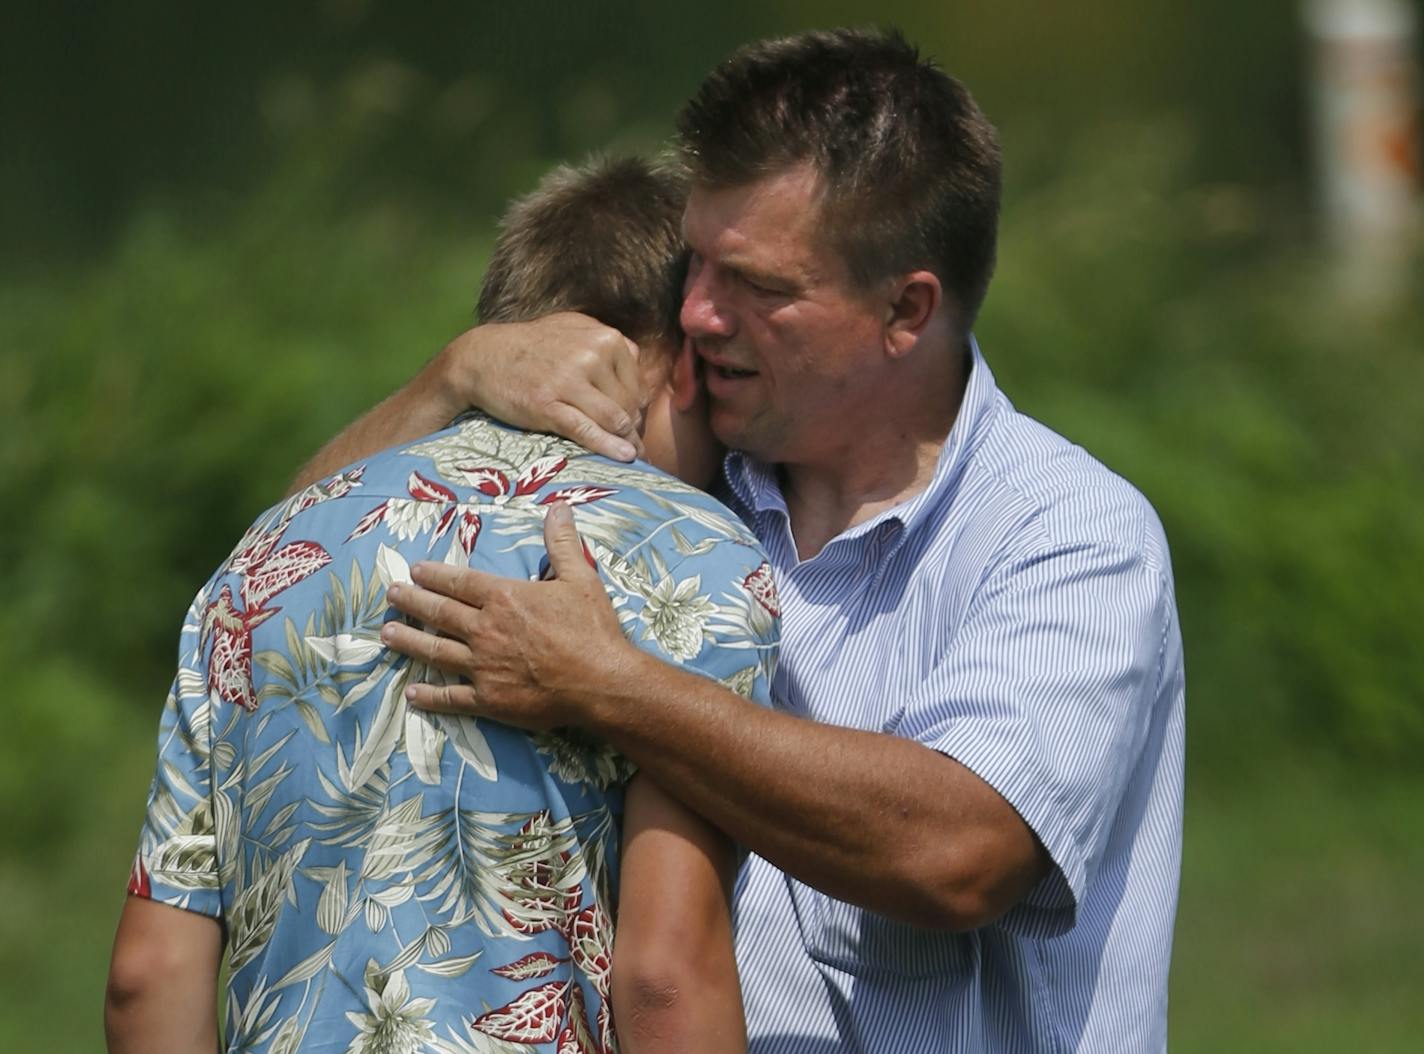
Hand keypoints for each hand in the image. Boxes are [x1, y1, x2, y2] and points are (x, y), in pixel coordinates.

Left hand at [381, 503, 637, 729]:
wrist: (602, 682)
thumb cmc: (592, 629)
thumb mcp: (581, 577)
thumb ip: (562, 542)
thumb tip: (558, 506)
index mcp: (504, 598)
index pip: (459, 582)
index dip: (434, 575)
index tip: (415, 571)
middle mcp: (485, 630)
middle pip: (439, 612)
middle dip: (412, 602)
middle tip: (391, 595)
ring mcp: (483, 666)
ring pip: (435, 651)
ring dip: (409, 641)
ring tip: (386, 634)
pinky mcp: (489, 699)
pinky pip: (451, 696)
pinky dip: (430, 695)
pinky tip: (412, 693)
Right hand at [441, 313, 645, 460]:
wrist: (482, 357)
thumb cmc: (531, 346)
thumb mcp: (573, 329)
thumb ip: (607, 344)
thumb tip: (638, 366)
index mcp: (604, 338)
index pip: (636, 383)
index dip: (637, 407)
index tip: (632, 421)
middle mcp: (592, 355)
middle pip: (628, 404)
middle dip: (632, 427)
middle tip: (630, 443)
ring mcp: (569, 380)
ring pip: (614, 419)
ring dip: (627, 441)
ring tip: (632, 455)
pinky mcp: (548, 405)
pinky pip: (587, 430)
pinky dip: (609, 447)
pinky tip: (624, 456)